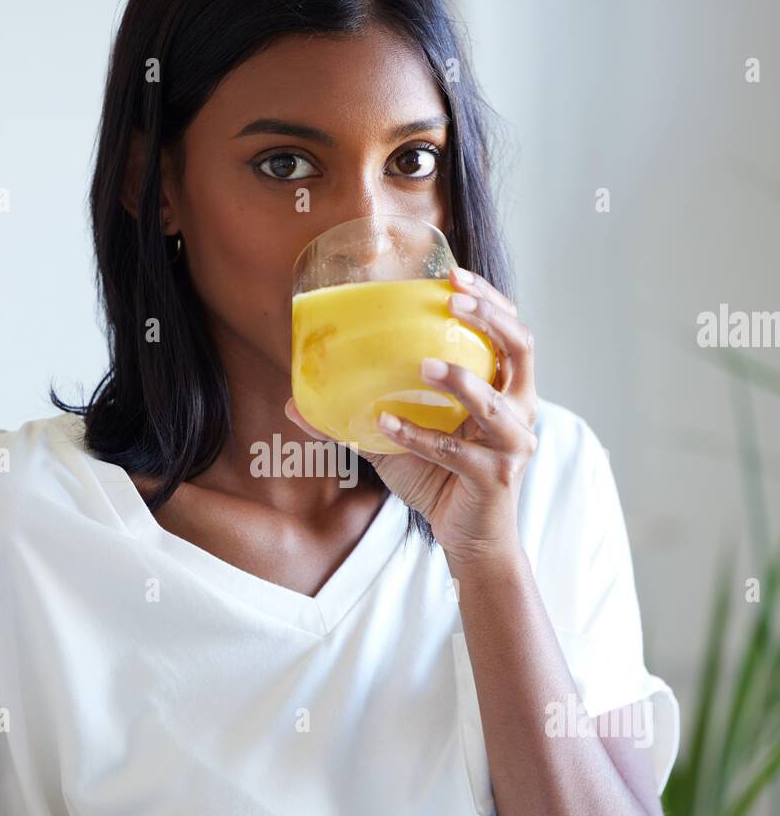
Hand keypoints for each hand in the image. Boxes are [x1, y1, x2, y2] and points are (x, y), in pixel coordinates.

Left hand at [285, 266, 538, 562]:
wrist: (468, 541)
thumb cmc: (440, 482)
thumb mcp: (395, 443)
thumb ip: (355, 418)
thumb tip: (293, 403)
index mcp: (506, 390)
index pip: (511, 331)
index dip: (491, 300)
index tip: (454, 274)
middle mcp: (520, 410)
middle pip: (522, 348)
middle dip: (489, 317)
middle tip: (451, 299)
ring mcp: (513, 444)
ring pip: (494, 401)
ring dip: (459, 379)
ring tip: (423, 364)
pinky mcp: (494, 476)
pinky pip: (454, 451)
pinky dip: (419, 436)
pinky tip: (385, 425)